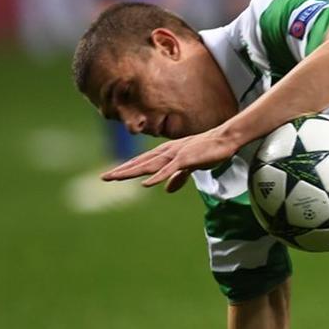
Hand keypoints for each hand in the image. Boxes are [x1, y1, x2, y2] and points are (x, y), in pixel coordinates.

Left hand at [102, 127, 240, 192]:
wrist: (225, 139)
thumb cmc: (209, 150)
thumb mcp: (191, 166)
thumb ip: (178, 177)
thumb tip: (167, 190)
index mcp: (166, 153)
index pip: (142, 162)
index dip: (127, 169)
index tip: (111, 175)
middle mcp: (166, 152)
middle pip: (140, 163)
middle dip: (122, 170)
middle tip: (104, 177)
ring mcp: (175, 155)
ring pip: (149, 166)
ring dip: (132, 172)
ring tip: (116, 178)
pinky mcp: (186, 159)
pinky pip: (169, 170)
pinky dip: (157, 177)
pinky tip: (146, 183)